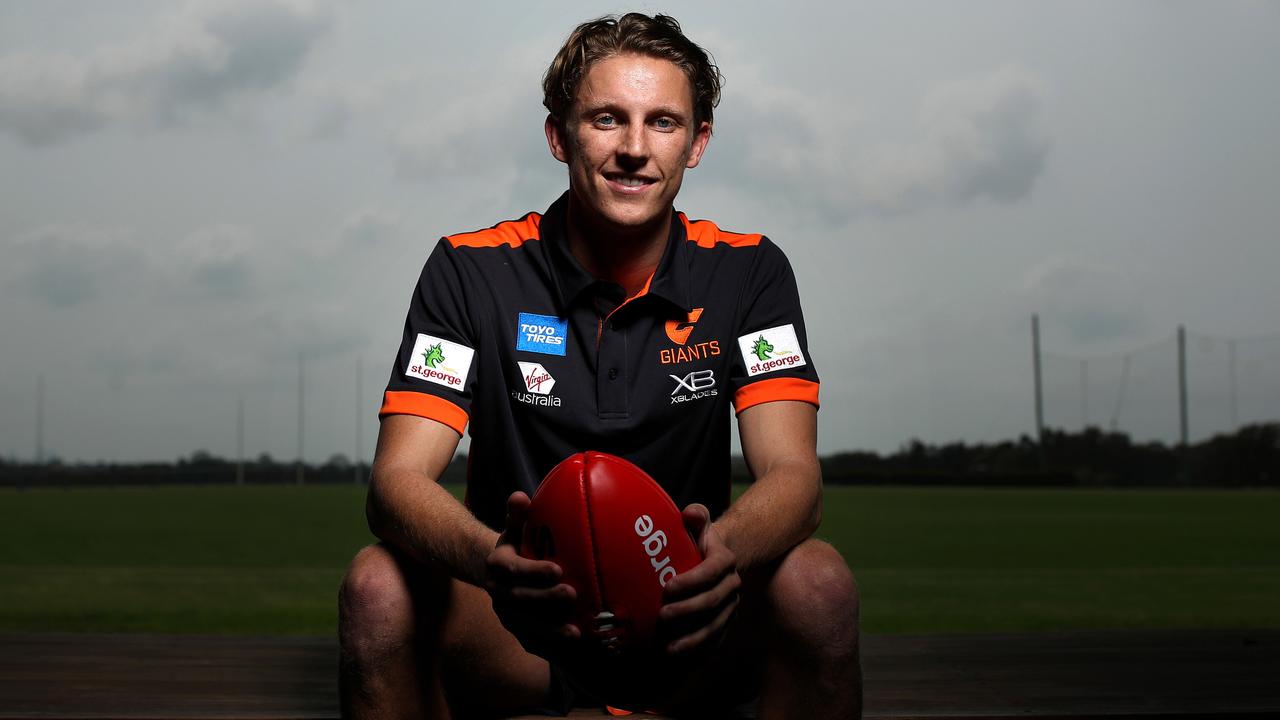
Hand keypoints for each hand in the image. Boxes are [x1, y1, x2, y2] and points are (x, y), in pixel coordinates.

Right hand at [485, 491, 579, 659]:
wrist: (499, 573)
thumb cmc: (516, 545)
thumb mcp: (514, 528)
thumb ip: (517, 514)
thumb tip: (520, 496)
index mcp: (496, 566)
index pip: (514, 570)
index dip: (534, 571)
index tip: (558, 569)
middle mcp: (497, 593)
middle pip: (520, 599)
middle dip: (546, 599)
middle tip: (572, 594)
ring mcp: (506, 614)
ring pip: (526, 625)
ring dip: (550, 630)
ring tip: (576, 632)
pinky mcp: (517, 630)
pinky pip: (532, 642)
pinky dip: (550, 647)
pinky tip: (571, 648)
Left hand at [658, 503, 740, 655]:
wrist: (719, 560)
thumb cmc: (701, 541)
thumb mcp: (700, 523)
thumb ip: (696, 515)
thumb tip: (689, 513)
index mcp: (725, 561)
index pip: (710, 572)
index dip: (691, 581)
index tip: (668, 587)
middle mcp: (732, 585)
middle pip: (712, 602)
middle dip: (687, 611)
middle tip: (662, 615)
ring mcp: (731, 606)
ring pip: (715, 625)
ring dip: (693, 638)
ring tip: (669, 646)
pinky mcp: (726, 622)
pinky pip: (715, 638)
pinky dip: (699, 649)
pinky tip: (680, 656)